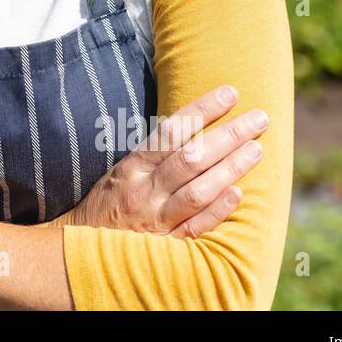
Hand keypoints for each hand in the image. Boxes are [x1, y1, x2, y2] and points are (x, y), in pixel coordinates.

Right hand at [59, 85, 268, 238]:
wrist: (82, 248)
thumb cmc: (108, 203)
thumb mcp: (122, 171)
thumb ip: (154, 154)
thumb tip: (193, 126)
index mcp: (132, 167)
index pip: (171, 130)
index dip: (202, 110)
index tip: (231, 93)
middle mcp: (143, 190)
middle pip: (191, 158)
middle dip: (228, 136)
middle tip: (259, 119)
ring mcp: (154, 219)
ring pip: (197, 190)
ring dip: (230, 168)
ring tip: (257, 149)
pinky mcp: (165, 246)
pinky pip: (195, 227)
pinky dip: (216, 211)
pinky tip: (238, 194)